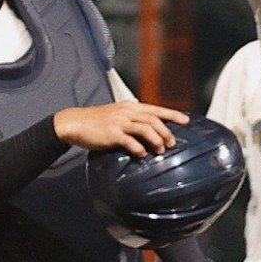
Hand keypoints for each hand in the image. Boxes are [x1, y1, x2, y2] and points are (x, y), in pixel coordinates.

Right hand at [53, 99, 189, 153]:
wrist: (74, 123)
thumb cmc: (96, 121)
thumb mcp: (117, 115)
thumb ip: (132, 120)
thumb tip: (149, 131)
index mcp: (129, 107)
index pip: (156, 109)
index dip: (172, 114)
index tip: (186, 120)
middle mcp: (126, 112)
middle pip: (153, 119)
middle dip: (166, 131)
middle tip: (172, 143)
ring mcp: (118, 122)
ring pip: (144, 128)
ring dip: (155, 139)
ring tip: (160, 150)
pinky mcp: (111, 133)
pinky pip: (128, 140)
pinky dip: (138, 148)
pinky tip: (141, 154)